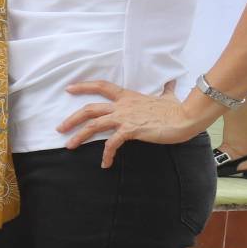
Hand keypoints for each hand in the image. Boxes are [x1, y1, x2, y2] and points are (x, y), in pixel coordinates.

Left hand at [59, 79, 211, 166]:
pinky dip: (106, 155)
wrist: (186, 117)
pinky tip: (105, 164)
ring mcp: (125, 117)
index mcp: (128, 96)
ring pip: (93, 125)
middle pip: (89, 109)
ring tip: (69, 145)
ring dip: (78, 136)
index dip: (84, 86)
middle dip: (72, 118)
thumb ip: (166, 89)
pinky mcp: (131, 130)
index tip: (69, 89)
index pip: (102, 86)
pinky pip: (112, 144)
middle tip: (60, 128)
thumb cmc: (177, 108)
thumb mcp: (168, 96)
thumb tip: (171, 83)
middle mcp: (122, 105)